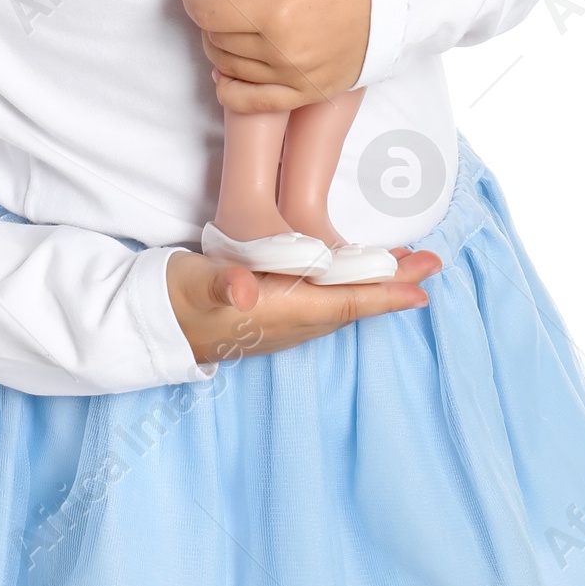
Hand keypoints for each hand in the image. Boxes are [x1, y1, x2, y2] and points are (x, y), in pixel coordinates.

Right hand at [167, 246, 441, 364]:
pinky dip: (351, 287)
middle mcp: (293, 323)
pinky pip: (327, 302)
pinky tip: (356, 275)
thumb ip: (221, 284)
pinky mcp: (276, 315)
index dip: (386, 295)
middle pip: (355, 303)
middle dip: (395, 285)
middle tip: (432, 262)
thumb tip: (244, 290)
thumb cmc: (178, 299)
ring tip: (406, 265)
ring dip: (377, 285)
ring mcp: (286, 322)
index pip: (346, 303)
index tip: (423, 288)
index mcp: (282, 313)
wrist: (151, 323)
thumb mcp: (196, 286)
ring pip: (344, 303)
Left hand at [183, 0, 369, 113]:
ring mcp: (296, 79)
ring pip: (226, 67)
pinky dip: (230, 86)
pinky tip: (233, 64)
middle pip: (214, 39)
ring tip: (240, 18)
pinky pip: (248, 103)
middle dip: (210, 13)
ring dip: (222, 41)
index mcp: (277, 12)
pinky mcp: (308, 93)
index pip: (206, 11)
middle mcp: (283, 53)